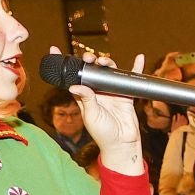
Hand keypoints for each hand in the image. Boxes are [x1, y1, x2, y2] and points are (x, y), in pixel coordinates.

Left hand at [52, 47, 143, 174]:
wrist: (122, 143)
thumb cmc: (103, 133)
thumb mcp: (91, 116)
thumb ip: (86, 99)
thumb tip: (75, 85)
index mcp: (84, 96)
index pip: (73, 77)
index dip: (65, 65)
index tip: (55, 51)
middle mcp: (97, 92)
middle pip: (92, 70)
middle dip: (89, 60)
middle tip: (88, 59)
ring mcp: (111, 92)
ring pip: (109, 71)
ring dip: (107, 62)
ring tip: (104, 61)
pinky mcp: (125, 94)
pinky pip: (130, 79)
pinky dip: (135, 68)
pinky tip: (139, 58)